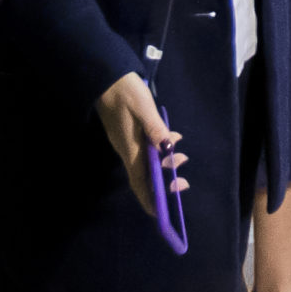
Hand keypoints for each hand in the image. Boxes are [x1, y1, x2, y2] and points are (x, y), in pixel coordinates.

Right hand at [96, 71, 182, 218]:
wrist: (106, 78)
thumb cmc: (125, 92)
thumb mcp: (143, 107)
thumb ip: (155, 127)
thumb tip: (166, 147)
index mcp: (130, 149)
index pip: (140, 182)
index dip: (149, 199)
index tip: (161, 213)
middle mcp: (128, 151)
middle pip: (145, 177)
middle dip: (164, 184)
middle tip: (183, 182)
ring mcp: (127, 143)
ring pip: (147, 163)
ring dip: (165, 165)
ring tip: (183, 156)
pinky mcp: (129, 135)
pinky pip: (146, 151)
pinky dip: (160, 151)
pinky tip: (172, 139)